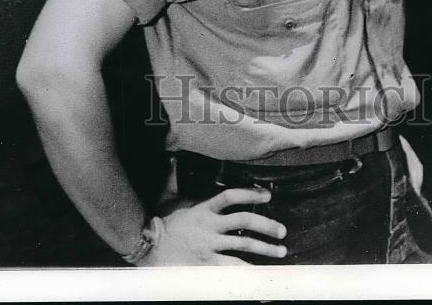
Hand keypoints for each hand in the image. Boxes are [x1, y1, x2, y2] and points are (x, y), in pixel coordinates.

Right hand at [143, 187, 286, 265]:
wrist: (148, 249)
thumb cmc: (161, 224)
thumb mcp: (169, 197)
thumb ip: (174, 178)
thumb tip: (173, 159)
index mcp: (203, 209)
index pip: (231, 197)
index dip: (251, 193)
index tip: (267, 195)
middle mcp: (209, 227)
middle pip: (244, 222)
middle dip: (267, 225)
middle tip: (282, 231)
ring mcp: (209, 246)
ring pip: (243, 245)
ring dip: (265, 248)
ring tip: (280, 251)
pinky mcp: (207, 265)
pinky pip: (232, 268)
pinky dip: (248, 270)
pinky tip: (261, 272)